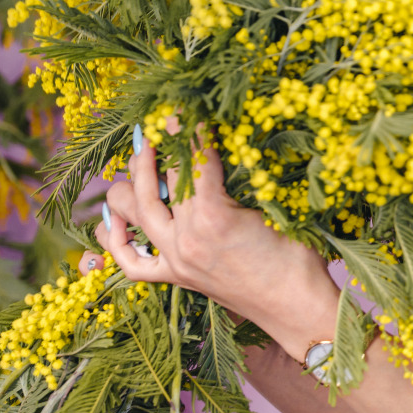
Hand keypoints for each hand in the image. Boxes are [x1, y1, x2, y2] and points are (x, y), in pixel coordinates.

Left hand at [90, 122, 340, 361]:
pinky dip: (114, 239)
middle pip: (151, 181)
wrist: (297, 307)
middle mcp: (185, 238)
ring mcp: (175, 260)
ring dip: (129, 184)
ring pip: (131, 213)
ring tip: (141, 162)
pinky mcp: (176, 277)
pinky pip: (130, 261)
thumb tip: (228, 138)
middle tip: (156, 127)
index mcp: (213, 216)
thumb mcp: (278, 205)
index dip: (187, 128)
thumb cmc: (299, 257)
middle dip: (151, 148)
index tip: (181, 105)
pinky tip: (113, 220)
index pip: (190, 159)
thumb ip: (248, 174)